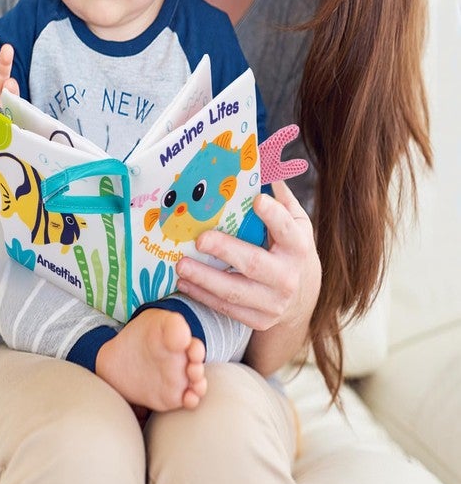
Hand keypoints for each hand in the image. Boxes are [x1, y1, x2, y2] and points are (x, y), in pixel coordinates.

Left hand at [176, 181, 320, 344]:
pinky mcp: (259, 320)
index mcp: (298, 247)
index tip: (257, 200)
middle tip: (200, 239)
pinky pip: (227, 308)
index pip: (287, 229)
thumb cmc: (292, 252)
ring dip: (204, 278)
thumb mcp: (297, 224)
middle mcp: (287, 276)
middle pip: (254, 263)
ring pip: (234, 291)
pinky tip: (184, 282)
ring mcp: (273, 302)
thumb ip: (282, 199)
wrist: (303, 300)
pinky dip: (203, 296)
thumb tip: (265, 164)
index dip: (273, 216)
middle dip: (225, 250)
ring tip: (180, 264)